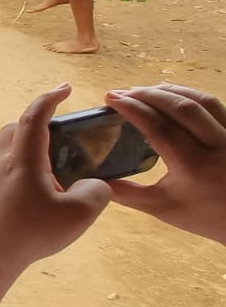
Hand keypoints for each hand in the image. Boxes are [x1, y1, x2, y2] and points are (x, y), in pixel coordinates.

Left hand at [0, 85, 111, 272]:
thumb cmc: (29, 232)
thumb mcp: (78, 213)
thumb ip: (96, 192)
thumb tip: (94, 185)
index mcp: (23, 157)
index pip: (35, 116)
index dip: (50, 98)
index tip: (65, 88)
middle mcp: (3, 161)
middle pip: (17, 128)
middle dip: (39, 120)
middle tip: (64, 129)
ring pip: (10, 148)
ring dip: (31, 145)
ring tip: (59, 162)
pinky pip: (8, 168)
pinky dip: (25, 166)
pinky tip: (44, 188)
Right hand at [104, 84, 225, 244]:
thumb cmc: (204, 216)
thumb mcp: (162, 209)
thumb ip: (127, 194)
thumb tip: (92, 182)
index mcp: (193, 166)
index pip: (159, 127)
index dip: (133, 108)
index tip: (111, 98)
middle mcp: (217, 146)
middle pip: (181, 107)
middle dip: (149, 94)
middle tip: (124, 92)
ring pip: (202, 100)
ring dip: (171, 90)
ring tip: (146, 90)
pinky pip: (216, 105)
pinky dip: (191, 95)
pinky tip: (174, 96)